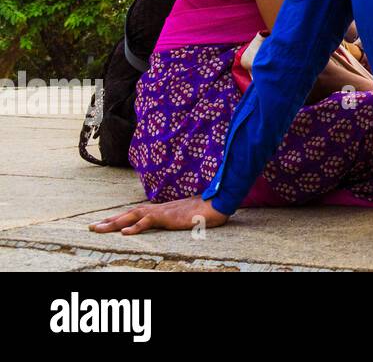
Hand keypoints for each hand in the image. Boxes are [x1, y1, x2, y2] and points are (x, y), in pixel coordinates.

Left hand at [90, 196, 226, 235]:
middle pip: (128, 213)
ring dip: (114, 223)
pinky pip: (149, 222)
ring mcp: (162, 212)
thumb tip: (174, 221)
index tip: (105, 222)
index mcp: (160, 209)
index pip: (135, 213)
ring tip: (98, 229)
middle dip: (109, 220)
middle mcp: (157, 209)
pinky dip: (136, 226)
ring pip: (132, 216)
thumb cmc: (204, 211)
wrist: (216, 204)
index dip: (119, 217)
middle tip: (91, 227)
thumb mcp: (185, 216)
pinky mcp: (168, 217)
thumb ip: (176, 218)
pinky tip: (125, 232)